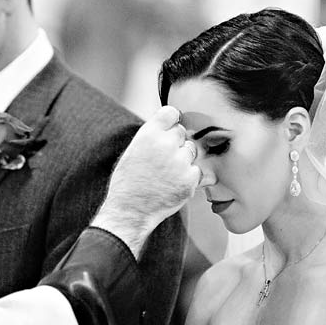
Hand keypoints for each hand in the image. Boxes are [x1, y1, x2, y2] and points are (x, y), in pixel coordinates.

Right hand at [91, 106, 201, 257]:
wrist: (129, 211)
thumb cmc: (128, 183)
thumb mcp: (134, 151)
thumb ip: (153, 137)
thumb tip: (172, 128)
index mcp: (148, 134)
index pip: (171, 113)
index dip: (171, 122)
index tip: (169, 129)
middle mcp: (165, 144)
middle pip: (182, 132)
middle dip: (176, 143)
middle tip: (163, 160)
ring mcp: (179, 162)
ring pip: (191, 150)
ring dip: (184, 159)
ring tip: (167, 173)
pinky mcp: (189, 179)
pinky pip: (197, 170)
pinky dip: (189, 177)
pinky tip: (172, 184)